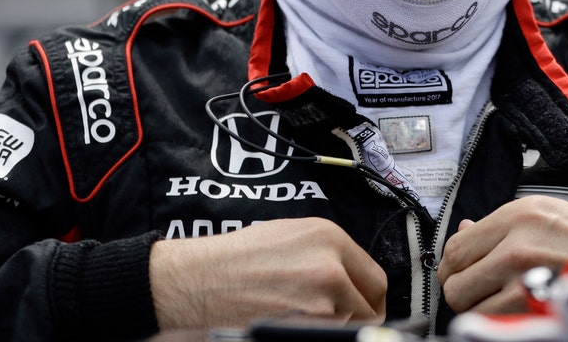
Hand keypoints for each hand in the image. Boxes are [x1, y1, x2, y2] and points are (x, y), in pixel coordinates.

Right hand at [149, 216, 386, 329]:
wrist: (192, 281)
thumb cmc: (233, 259)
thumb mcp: (289, 236)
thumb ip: (329, 254)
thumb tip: (354, 278)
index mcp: (330, 238)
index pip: (375, 279)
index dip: (370, 297)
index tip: (363, 306)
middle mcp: (331, 267)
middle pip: (369, 306)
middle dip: (359, 316)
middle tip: (342, 321)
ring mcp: (320, 302)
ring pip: (348, 325)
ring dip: (335, 326)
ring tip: (306, 320)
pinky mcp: (302, 328)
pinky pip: (324, 336)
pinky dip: (315, 334)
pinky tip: (295, 328)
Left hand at [437, 195, 567, 313]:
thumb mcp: (548, 213)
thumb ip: (503, 224)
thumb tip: (464, 229)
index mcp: (520, 216)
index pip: (455, 246)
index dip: (453, 264)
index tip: (459, 270)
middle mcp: (519, 244)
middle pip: (455, 277)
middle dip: (461, 288)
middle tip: (476, 289)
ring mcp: (525, 279)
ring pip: (468, 304)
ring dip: (479, 306)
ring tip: (500, 298)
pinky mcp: (532, 307)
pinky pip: (492, 320)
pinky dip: (497, 319)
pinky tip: (516, 309)